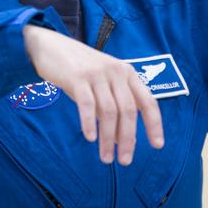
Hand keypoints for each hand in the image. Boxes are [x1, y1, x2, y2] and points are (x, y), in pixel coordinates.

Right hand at [23, 25, 163, 164]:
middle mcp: (116, 72)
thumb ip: (114, 105)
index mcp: (127, 74)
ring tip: (106, 158)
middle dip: (128, 139)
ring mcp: (97, 74)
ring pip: (109, 111)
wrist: (50, 46)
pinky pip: (87, 104)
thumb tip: (121, 139)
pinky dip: (90, 123)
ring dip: (108, 138)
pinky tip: (90, 138)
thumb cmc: (78, 69)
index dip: (154, 124)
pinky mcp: (77, 77)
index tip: (157, 145)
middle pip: (128, 110)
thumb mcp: (103, 83)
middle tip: (125, 161)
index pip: (148, 101)